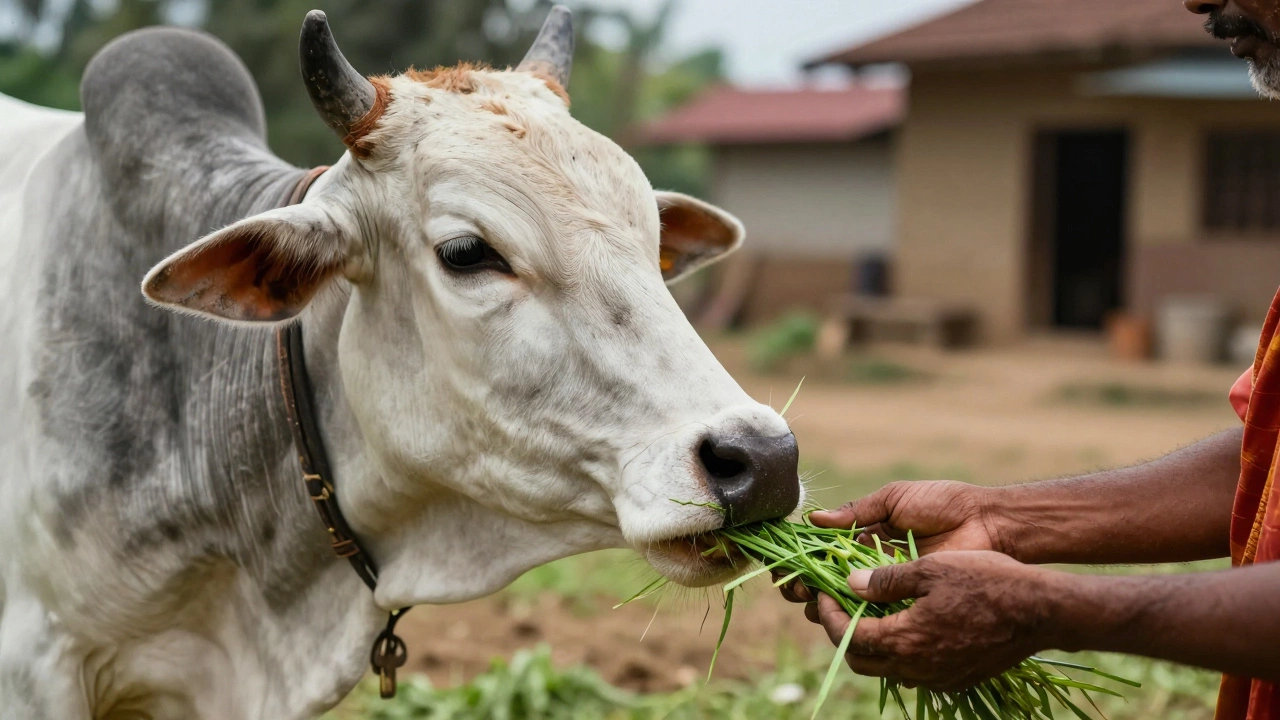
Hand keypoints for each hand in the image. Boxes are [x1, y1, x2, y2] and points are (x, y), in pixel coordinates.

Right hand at [777, 481, 1006, 603]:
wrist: (985, 524)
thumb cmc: (942, 504)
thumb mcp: (894, 499)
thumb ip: (857, 512)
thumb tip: (814, 520)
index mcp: (865, 536)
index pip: (822, 550)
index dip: (799, 557)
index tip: (781, 561)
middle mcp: (870, 564)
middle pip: (824, 580)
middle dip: (802, 584)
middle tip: (794, 586)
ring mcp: (886, 586)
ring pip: (842, 601)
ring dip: (819, 603)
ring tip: (810, 599)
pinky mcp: (905, 603)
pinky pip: (872, 614)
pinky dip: (850, 616)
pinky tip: (835, 614)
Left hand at [816, 551, 1056, 691]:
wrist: (1040, 611)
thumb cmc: (985, 581)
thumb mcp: (930, 569)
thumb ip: (885, 580)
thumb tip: (851, 584)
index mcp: (904, 641)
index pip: (848, 637)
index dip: (830, 615)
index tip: (824, 593)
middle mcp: (917, 669)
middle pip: (861, 661)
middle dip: (844, 634)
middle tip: (843, 606)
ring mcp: (939, 678)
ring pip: (888, 669)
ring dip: (873, 645)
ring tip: (874, 612)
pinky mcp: (958, 679)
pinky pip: (916, 671)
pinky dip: (902, 652)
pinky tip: (909, 624)